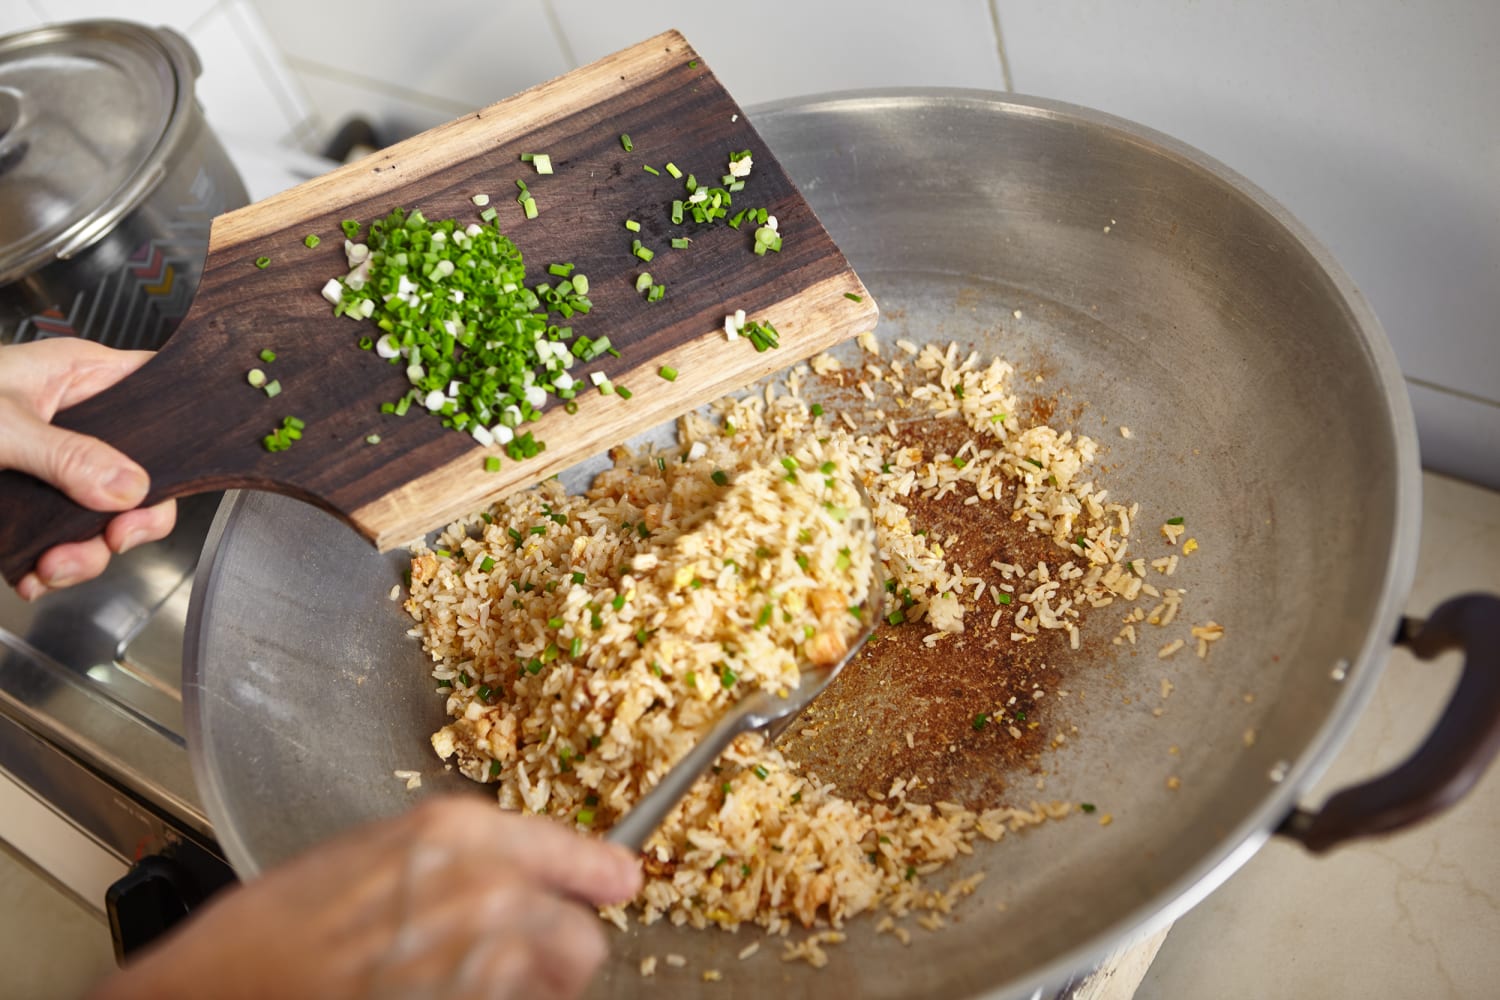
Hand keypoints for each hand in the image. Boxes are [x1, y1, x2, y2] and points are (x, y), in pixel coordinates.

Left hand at [0, 339, 176, 599]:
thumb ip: (65, 454)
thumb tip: (129, 489)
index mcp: (81, 378)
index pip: (163, 394)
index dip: (183, 438)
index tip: (166, 485)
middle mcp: (77, 420)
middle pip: (142, 473)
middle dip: (129, 521)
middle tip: (114, 541)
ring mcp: (53, 465)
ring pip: (104, 517)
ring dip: (86, 554)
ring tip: (51, 567)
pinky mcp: (27, 503)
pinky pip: (63, 540)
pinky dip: (51, 567)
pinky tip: (29, 575)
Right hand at [95, 796, 642, 999]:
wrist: (219, 990)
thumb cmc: (272, 930)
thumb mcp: (370, 856)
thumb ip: (456, 859)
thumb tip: (514, 873)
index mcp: (457, 833)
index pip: (575, 854)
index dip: (598, 874)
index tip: (617, 882)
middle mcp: (485, 891)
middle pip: (584, 936)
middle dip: (563, 949)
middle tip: (522, 960)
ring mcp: (482, 963)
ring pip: (561, 984)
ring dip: (533, 990)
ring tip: (475, 986)